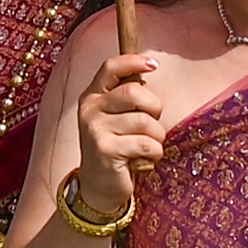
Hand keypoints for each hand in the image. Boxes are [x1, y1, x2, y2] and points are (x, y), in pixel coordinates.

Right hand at [70, 51, 168, 218]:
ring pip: (145, 122)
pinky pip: (146, 144)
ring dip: (157, 137)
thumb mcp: (114, 117)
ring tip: (147, 147)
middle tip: (153, 124)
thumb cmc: (115, 146)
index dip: (134, 61)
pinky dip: (154, 153)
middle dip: (155, 108)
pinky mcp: (106, 151)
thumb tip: (148, 68)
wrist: (97, 186)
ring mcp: (95, 130)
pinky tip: (144, 160)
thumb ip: (126, 96)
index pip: (111, 67)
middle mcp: (90, 110)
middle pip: (135, 93)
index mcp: (92, 96)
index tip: (154, 65)